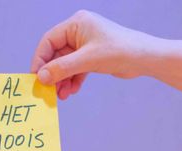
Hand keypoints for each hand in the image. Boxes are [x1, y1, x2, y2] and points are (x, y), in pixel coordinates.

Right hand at [31, 10, 158, 98]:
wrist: (145, 58)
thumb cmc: (120, 51)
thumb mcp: (87, 60)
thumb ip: (62, 68)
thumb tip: (41, 77)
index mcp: (76, 24)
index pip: (49, 41)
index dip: (40, 59)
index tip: (36, 78)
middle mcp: (79, 32)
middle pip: (56, 54)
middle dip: (52, 74)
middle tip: (47, 90)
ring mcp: (85, 45)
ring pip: (65, 64)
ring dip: (62, 80)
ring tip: (60, 96)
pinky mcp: (92, 57)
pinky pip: (75, 69)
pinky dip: (72, 80)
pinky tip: (71, 91)